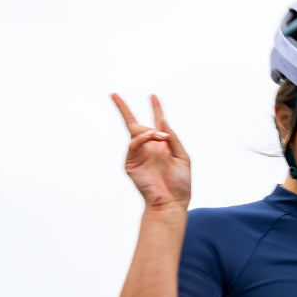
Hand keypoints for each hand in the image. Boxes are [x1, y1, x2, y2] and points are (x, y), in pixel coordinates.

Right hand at [111, 94, 190, 210]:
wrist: (172, 201)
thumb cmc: (180, 183)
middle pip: (134, 124)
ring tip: (158, 134)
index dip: (156, 109)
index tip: (153, 96)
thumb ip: (173, 139)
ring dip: (147, 130)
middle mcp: (149, 148)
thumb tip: (163, 121)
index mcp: (163, 146)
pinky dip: (141, 138)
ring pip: (134, 133)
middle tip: (113, 94)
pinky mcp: (131, 163)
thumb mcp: (182, 157)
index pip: (157, 123)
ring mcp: (138, 155)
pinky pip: (133, 145)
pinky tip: (151, 136)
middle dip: (124, 109)